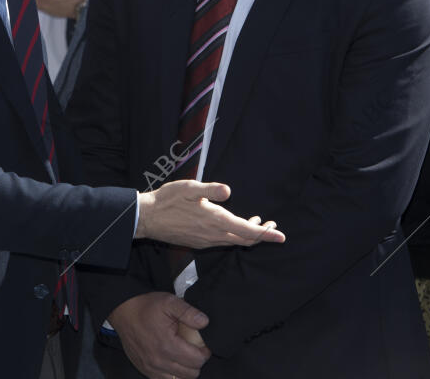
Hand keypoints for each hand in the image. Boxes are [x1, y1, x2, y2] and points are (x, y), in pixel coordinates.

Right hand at [108, 292, 210, 378]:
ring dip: (185, 369)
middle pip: (191, 374)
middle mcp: (160, 361)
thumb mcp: (169, 302)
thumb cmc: (146, 307)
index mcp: (168, 345)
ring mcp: (151, 368)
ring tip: (184, 354)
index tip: (203, 345)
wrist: (123, 311)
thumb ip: (188, 312)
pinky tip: (172, 361)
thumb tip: (204, 322)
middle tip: (194, 348)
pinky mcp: (145, 370)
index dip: (204, 352)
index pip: (197, 360)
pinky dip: (173, 374)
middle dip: (197, 362)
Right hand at [136, 180, 285, 248]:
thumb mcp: (189, 187)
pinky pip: (223, 242)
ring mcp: (206, 241)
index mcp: (214, 220)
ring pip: (234, 241)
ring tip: (258, 224)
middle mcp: (213, 235)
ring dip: (248, 234)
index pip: (246, 231)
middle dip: (262, 235)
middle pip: (244, 239)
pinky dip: (235, 235)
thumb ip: (211, 189)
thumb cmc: (168, 200)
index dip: (266, 234)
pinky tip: (234, 226)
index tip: (281, 236)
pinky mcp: (199, 242)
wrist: (147, 218)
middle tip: (273, 227)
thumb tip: (228, 191)